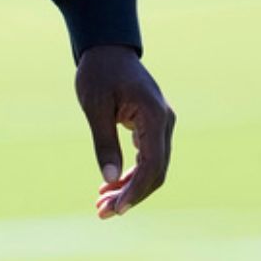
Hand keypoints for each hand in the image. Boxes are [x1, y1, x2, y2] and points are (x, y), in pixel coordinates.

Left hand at [75, 45, 173, 218]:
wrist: (107, 47)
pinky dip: (131, 174)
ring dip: (130, 188)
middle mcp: (165, 123)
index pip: (152, 164)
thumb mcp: (95, 106)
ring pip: (152, 167)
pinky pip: (147, 157)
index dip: (136, 190)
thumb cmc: (99, 72)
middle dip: (131, 195)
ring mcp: (162, 125)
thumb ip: (104, 141)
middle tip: (103, 212)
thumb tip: (108, 179)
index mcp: (155, 116)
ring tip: (102, 205)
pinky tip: (111, 186)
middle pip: (155, 171)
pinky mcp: (153, 127)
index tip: (116, 208)